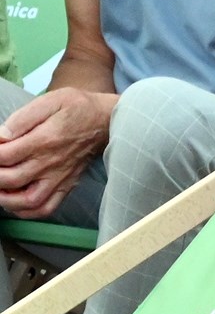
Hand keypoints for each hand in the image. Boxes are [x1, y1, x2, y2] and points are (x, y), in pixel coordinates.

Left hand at [0, 87, 114, 216]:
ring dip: (5, 199)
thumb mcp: (50, 101)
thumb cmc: (77, 108)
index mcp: (44, 140)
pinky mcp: (66, 186)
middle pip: (11, 179)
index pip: (5, 155)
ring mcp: (59, 178)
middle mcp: (51, 163)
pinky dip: (26, 211)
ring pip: (27, 201)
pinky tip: (15, 202)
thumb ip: (22, 118)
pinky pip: (46, 208)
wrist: (106, 121)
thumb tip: (1, 136)